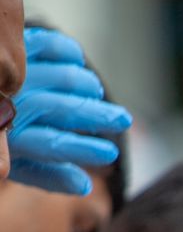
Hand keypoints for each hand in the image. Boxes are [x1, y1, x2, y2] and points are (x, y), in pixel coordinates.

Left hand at [9, 28, 131, 194]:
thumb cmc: (7, 140)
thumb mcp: (22, 165)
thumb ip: (51, 176)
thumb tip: (85, 186)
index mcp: (12, 137)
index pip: (53, 144)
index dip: (84, 150)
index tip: (111, 154)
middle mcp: (12, 104)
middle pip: (60, 109)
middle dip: (96, 115)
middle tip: (123, 120)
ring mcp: (13, 75)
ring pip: (60, 78)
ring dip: (87, 86)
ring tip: (97, 92)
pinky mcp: (17, 49)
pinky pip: (48, 45)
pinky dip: (69, 53)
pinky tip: (78, 62)